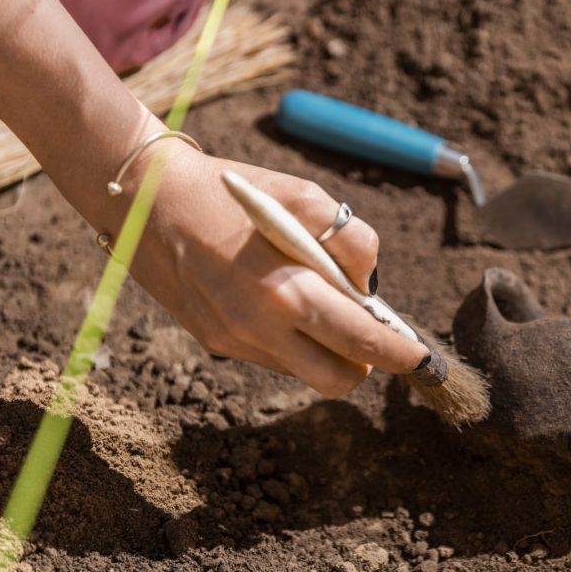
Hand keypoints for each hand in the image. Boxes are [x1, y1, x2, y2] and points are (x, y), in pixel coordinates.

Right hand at [128, 144, 428, 396]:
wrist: (145, 200)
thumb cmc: (233, 192)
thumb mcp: (303, 196)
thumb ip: (351, 243)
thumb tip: (368, 289)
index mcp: (286, 290)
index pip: (361, 342)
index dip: (401, 355)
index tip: (424, 361)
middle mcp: (258, 329)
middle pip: (337, 379)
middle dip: (366, 364)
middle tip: (368, 330)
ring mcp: (233, 342)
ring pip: (304, 371)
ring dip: (326, 349)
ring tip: (315, 300)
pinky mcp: (215, 342)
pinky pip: (273, 357)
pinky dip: (292, 339)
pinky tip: (278, 300)